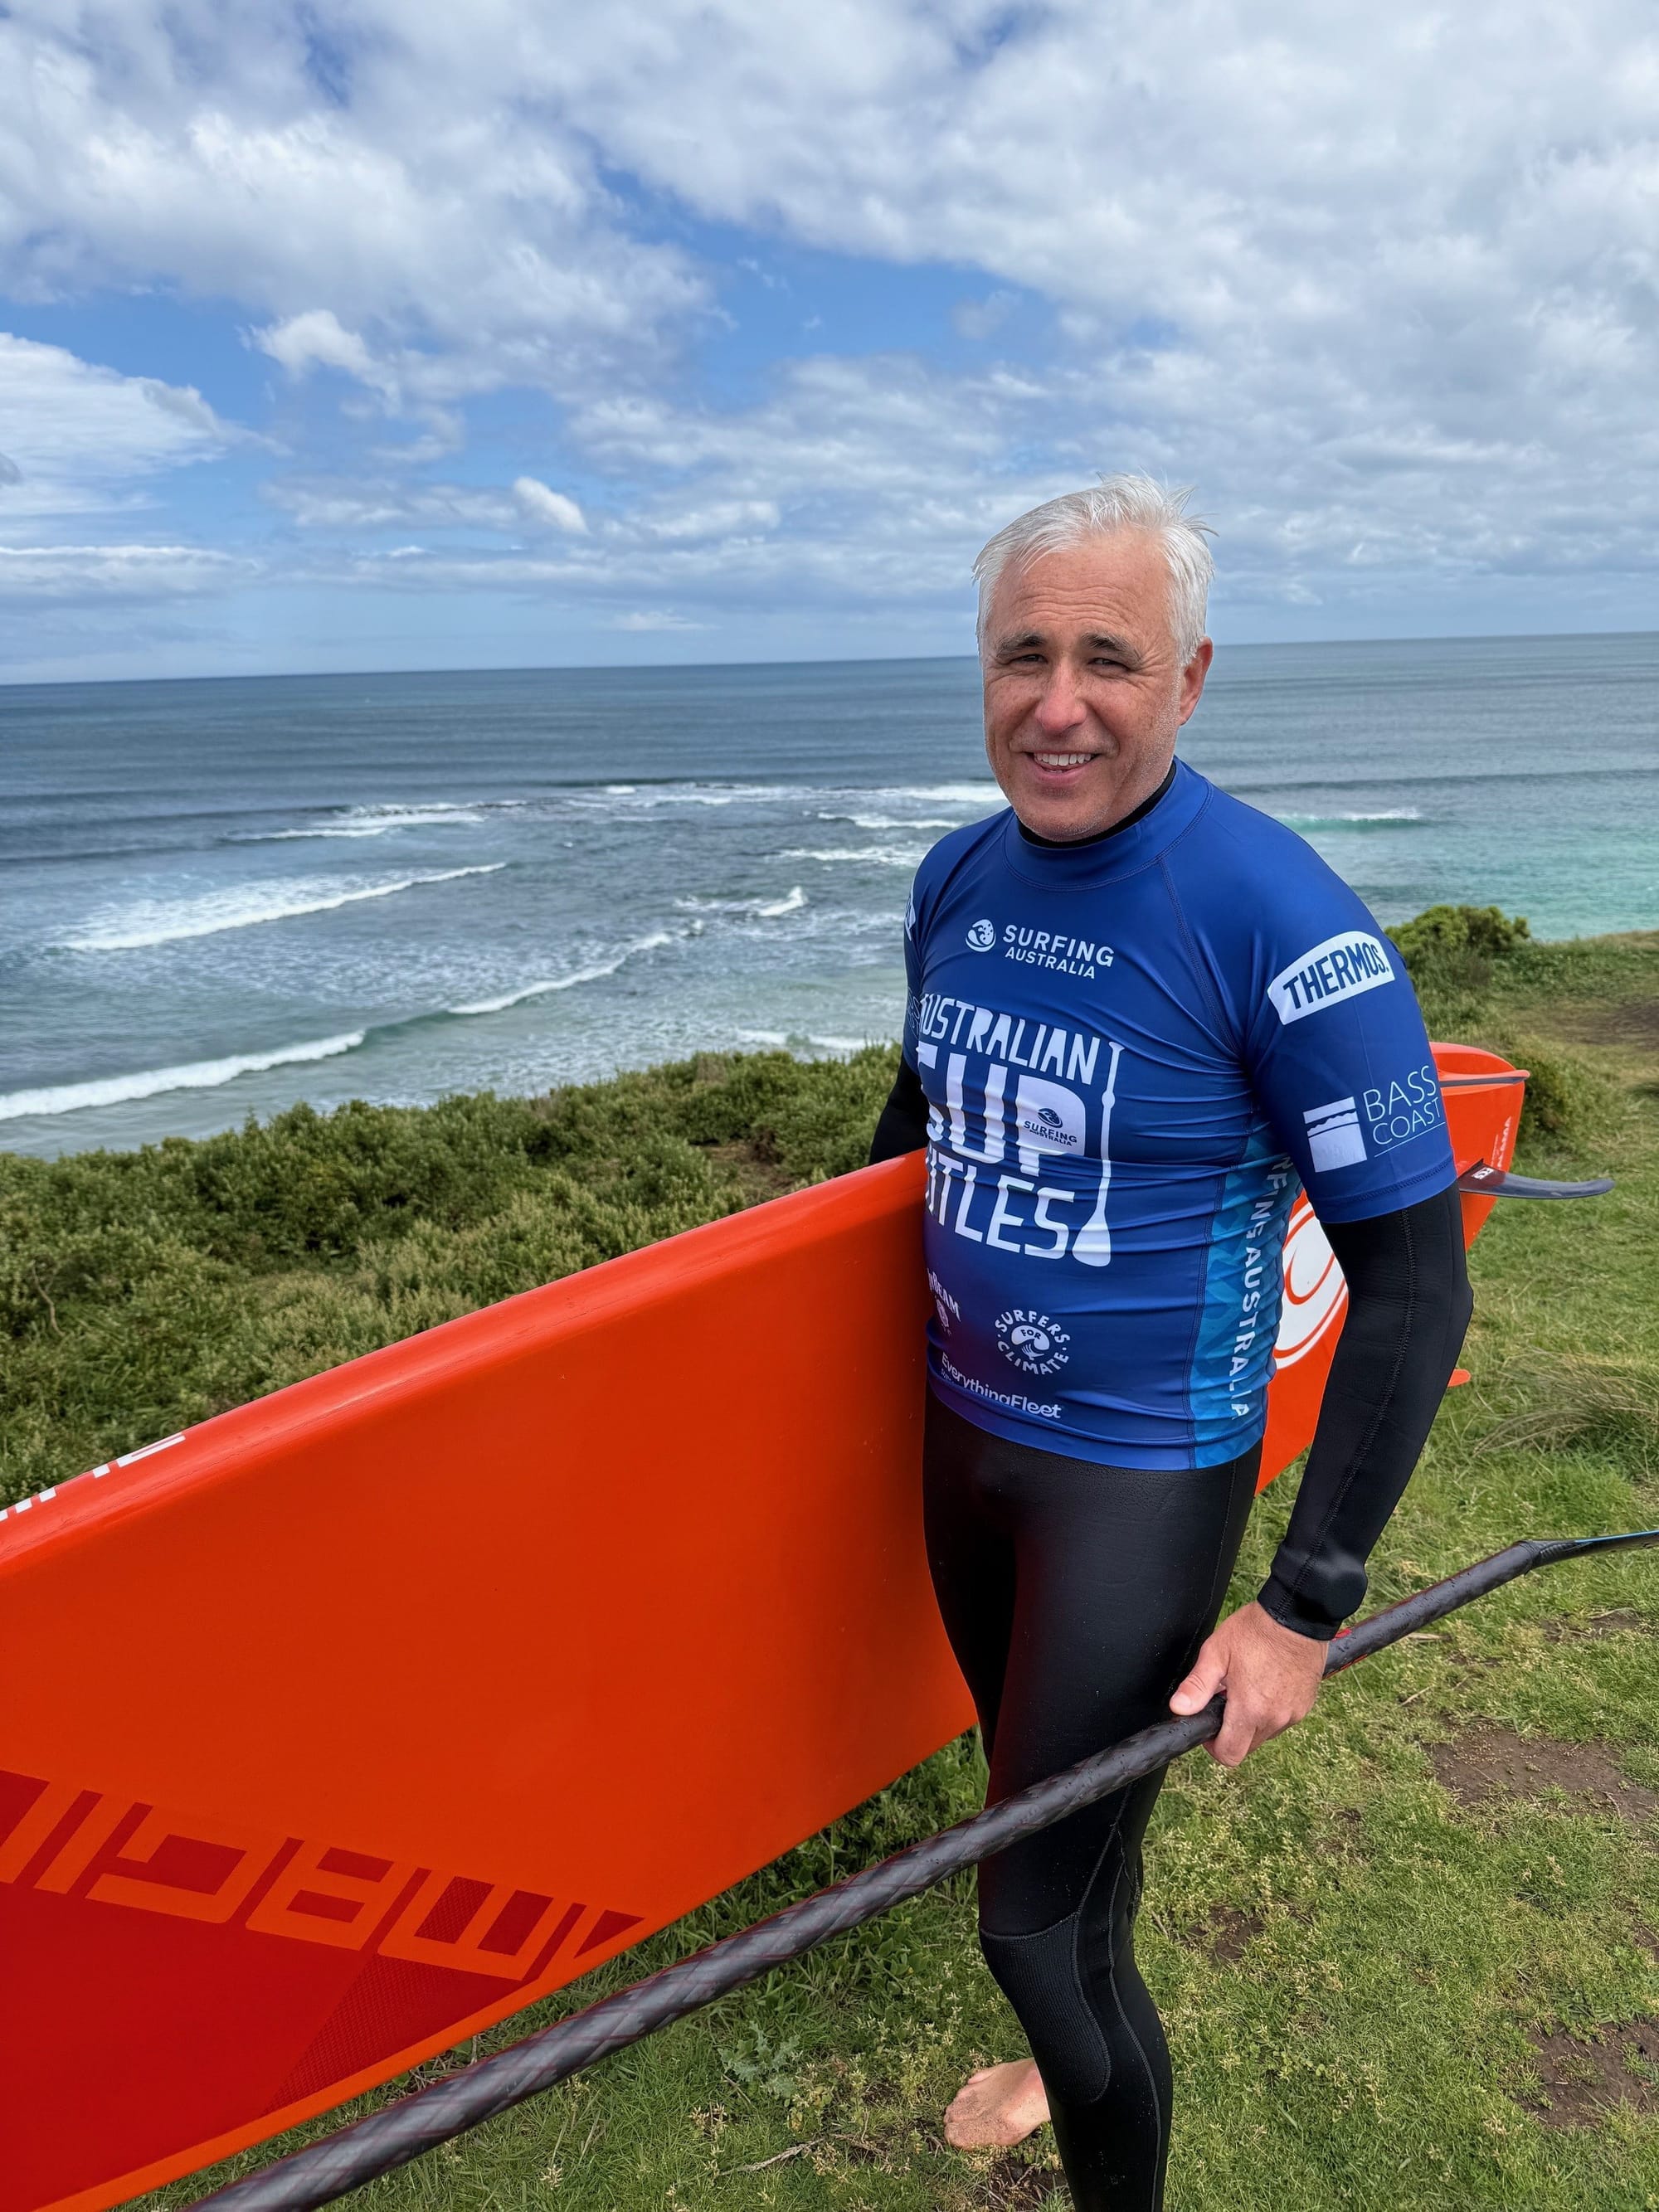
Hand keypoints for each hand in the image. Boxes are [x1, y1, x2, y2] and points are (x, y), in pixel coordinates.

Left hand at [1168, 1600, 1327, 1766]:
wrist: (1297, 1616)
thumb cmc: (1257, 1630)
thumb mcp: (1217, 1652)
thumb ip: (1197, 1685)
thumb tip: (1179, 1708)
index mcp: (1250, 1709)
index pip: (1230, 1754)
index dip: (1213, 1746)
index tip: (1209, 1726)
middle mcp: (1274, 1718)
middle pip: (1246, 1747)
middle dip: (1231, 1732)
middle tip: (1225, 1701)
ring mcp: (1293, 1714)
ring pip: (1264, 1734)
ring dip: (1251, 1721)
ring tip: (1246, 1688)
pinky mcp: (1305, 1706)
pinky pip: (1281, 1721)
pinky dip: (1270, 1712)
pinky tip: (1265, 1685)